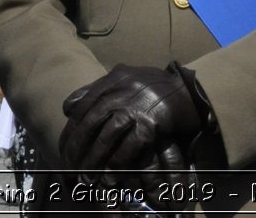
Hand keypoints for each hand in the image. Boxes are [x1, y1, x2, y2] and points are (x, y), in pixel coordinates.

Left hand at [58, 64, 203, 177]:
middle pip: (90, 123)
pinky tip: (111, 176)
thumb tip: (68, 108)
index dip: (70, 131)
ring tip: (86, 178)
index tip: (63, 150)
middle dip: (77, 149)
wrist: (192, 90)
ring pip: (106, 137)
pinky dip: (117, 164)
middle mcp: (122, 89)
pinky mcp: (151, 122)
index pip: (81, 105)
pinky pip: (128, 147)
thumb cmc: (157, 87)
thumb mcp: (127, 78)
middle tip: (69, 169)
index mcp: (114, 78)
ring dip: (94, 161)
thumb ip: (99, 89)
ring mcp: (137, 106)